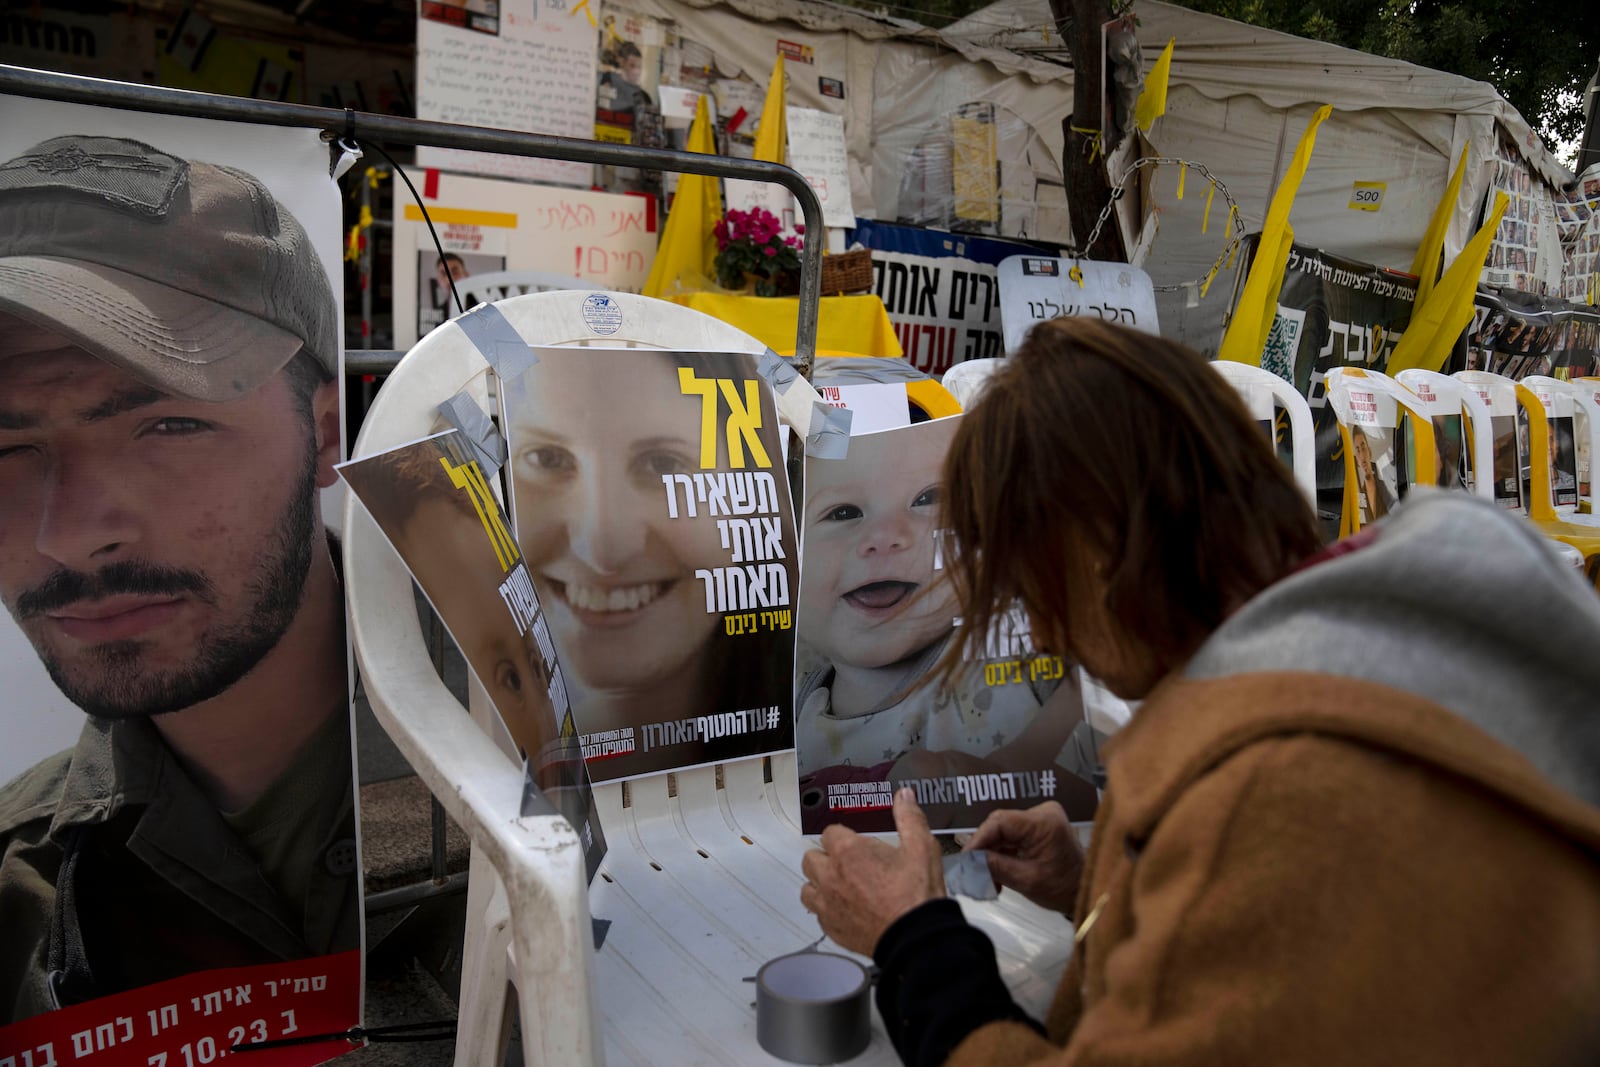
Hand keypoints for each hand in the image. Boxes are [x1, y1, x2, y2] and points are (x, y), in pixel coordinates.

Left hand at [800, 788, 945, 954]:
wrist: (915, 938)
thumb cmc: (916, 896)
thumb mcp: (921, 848)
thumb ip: (910, 818)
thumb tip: (904, 797)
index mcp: (848, 852)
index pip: (829, 833)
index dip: (842, 836)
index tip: (855, 843)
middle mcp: (831, 876)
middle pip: (811, 858)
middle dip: (826, 857)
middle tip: (848, 863)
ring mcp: (828, 904)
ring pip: (807, 888)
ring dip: (819, 884)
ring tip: (840, 886)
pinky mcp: (830, 927)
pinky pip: (817, 913)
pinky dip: (826, 909)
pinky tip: (844, 909)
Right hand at [964, 801, 1083, 914]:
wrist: (1086, 892)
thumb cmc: (1063, 888)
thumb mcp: (1026, 880)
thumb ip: (995, 866)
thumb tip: (969, 861)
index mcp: (1044, 823)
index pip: (1000, 822)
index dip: (979, 839)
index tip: (965, 859)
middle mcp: (1043, 812)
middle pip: (1000, 825)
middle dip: (985, 849)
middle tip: (974, 872)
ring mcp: (1041, 818)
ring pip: (1003, 831)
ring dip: (992, 853)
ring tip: (985, 877)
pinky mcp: (1039, 827)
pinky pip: (1012, 835)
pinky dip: (1002, 852)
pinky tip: (996, 871)